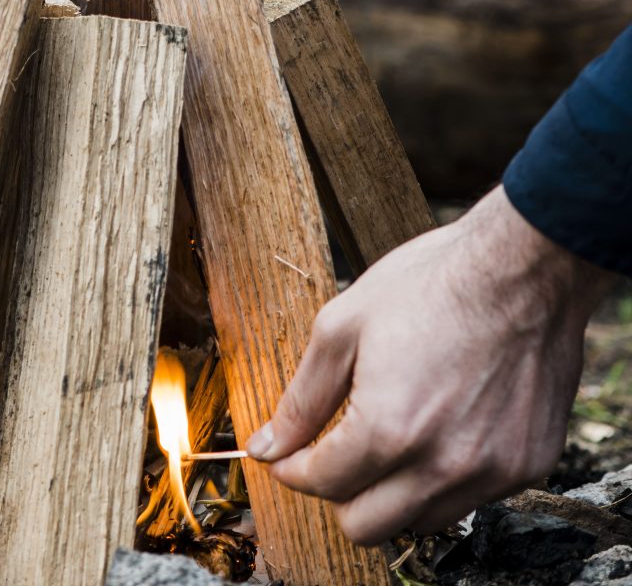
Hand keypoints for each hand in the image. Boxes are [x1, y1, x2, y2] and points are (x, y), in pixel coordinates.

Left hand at [245, 186, 613, 544]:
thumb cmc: (429, 285)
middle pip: (366, 526)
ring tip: (389, 433)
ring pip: (419, 520)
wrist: (523, 268)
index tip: (287, 455)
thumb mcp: (342, 327)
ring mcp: (493, 473)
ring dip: (391, 490)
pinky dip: (442, 477)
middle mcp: (443, 466)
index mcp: (389, 430)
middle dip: (336, 492)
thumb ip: (301, 399)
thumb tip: (266, 448)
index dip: (293, 469)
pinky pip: (469, 498)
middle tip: (333, 451)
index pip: (323, 485)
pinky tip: (438, 426)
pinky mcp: (529, 466)